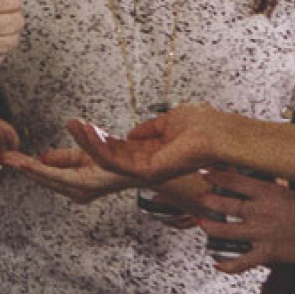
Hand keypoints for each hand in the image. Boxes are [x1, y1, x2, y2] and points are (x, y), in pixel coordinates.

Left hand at [0, 142, 136, 204]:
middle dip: (24, 167)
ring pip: (47, 177)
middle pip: (45, 178)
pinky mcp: (75, 183)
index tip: (18, 163)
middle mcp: (79, 190)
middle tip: (5, 157)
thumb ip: (88, 137)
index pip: (55, 176)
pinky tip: (23, 160)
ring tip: (8, 157)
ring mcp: (76, 189)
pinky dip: (39, 167)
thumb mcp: (105, 149)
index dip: (35, 169)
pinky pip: (53, 174)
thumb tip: (71, 124)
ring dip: (28, 167)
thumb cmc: (126, 163)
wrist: (139, 173)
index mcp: (87, 184)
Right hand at [66, 104, 231, 184]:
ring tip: (75, 127)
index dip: (100, 138)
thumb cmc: (207, 127)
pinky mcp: (148, 172)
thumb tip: (132, 133)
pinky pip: (117, 161)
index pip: (119, 148)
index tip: (82, 126)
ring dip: (89, 143)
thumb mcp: (170, 121)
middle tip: (71, 126)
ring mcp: (147, 170)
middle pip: (109, 155)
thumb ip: (149, 128)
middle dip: (88, 141)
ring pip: (108, 159)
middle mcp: (148, 164)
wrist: (223, 135)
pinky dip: (100, 148)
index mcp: (153, 152)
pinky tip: (89, 134)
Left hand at [198, 169, 294, 273]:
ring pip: (224, 230)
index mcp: (269, 193)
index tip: (205, 173)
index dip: (216, 176)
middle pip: (224, 204)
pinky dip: (228, 265)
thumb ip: (270, 189)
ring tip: (202, 223)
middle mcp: (261, 211)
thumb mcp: (291, 192)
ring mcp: (261, 233)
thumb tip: (256, 183)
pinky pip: (241, 262)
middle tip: (201, 198)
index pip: (234, 180)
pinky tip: (218, 263)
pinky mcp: (267, 252)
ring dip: (209, 226)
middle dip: (208, 200)